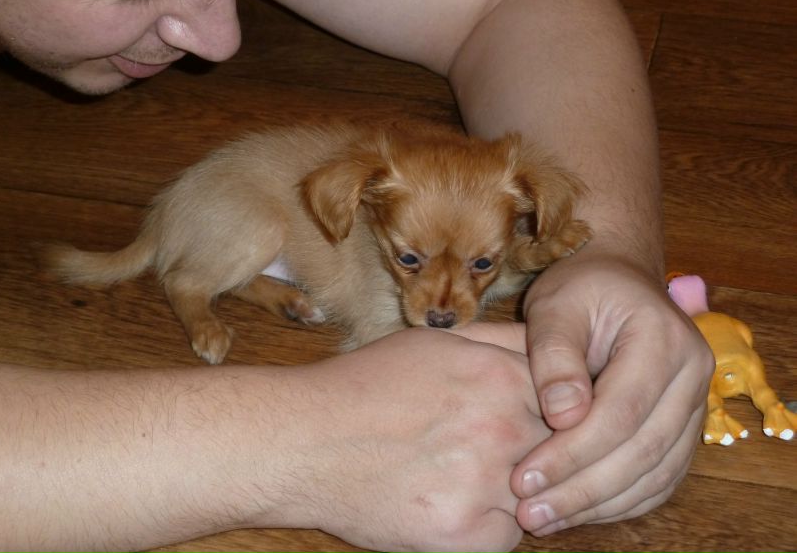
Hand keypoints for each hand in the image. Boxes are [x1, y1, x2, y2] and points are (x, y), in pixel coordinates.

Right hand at [280, 325, 549, 552]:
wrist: (303, 442)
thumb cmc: (365, 386)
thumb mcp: (434, 343)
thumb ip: (501, 341)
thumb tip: (551, 348)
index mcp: (499, 376)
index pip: (570, 398)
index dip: (551, 411)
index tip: (528, 418)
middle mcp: (501, 428)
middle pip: (560, 447)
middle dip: (533, 449)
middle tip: (487, 447)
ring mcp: (484, 484)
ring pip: (539, 494)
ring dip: (514, 489)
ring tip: (462, 473)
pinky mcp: (463, 536)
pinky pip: (509, 536)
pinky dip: (489, 526)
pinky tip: (450, 501)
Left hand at [510, 252, 713, 534]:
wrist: (617, 280)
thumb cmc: (581, 288)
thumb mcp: (556, 306)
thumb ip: (555, 356)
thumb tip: (563, 417)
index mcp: (664, 340)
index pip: (621, 412)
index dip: (572, 453)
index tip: (524, 478)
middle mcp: (693, 376)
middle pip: (643, 451)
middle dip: (583, 489)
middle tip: (530, 514)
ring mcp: (694, 404)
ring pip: (656, 472)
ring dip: (600, 504)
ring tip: (544, 519)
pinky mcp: (683, 427)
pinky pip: (660, 476)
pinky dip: (621, 501)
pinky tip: (577, 510)